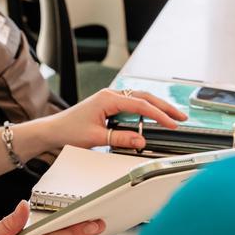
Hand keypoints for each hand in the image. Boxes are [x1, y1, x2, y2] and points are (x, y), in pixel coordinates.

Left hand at [44, 88, 185, 150]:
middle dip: (164, 107)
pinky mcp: (109, 105)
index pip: (140, 105)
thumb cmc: (69, 130)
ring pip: (139, 98)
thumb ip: (121, 137)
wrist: (54, 130)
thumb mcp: (96, 137)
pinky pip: (132, 104)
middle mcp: (110, 95)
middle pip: (144, 97)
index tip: (171, 123)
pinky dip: (145, 109)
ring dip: (156, 107)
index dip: (158, 115)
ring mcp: (110, 99)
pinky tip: (153, 116)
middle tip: (180, 117)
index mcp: (108, 99)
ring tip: (172, 117)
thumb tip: (141, 139)